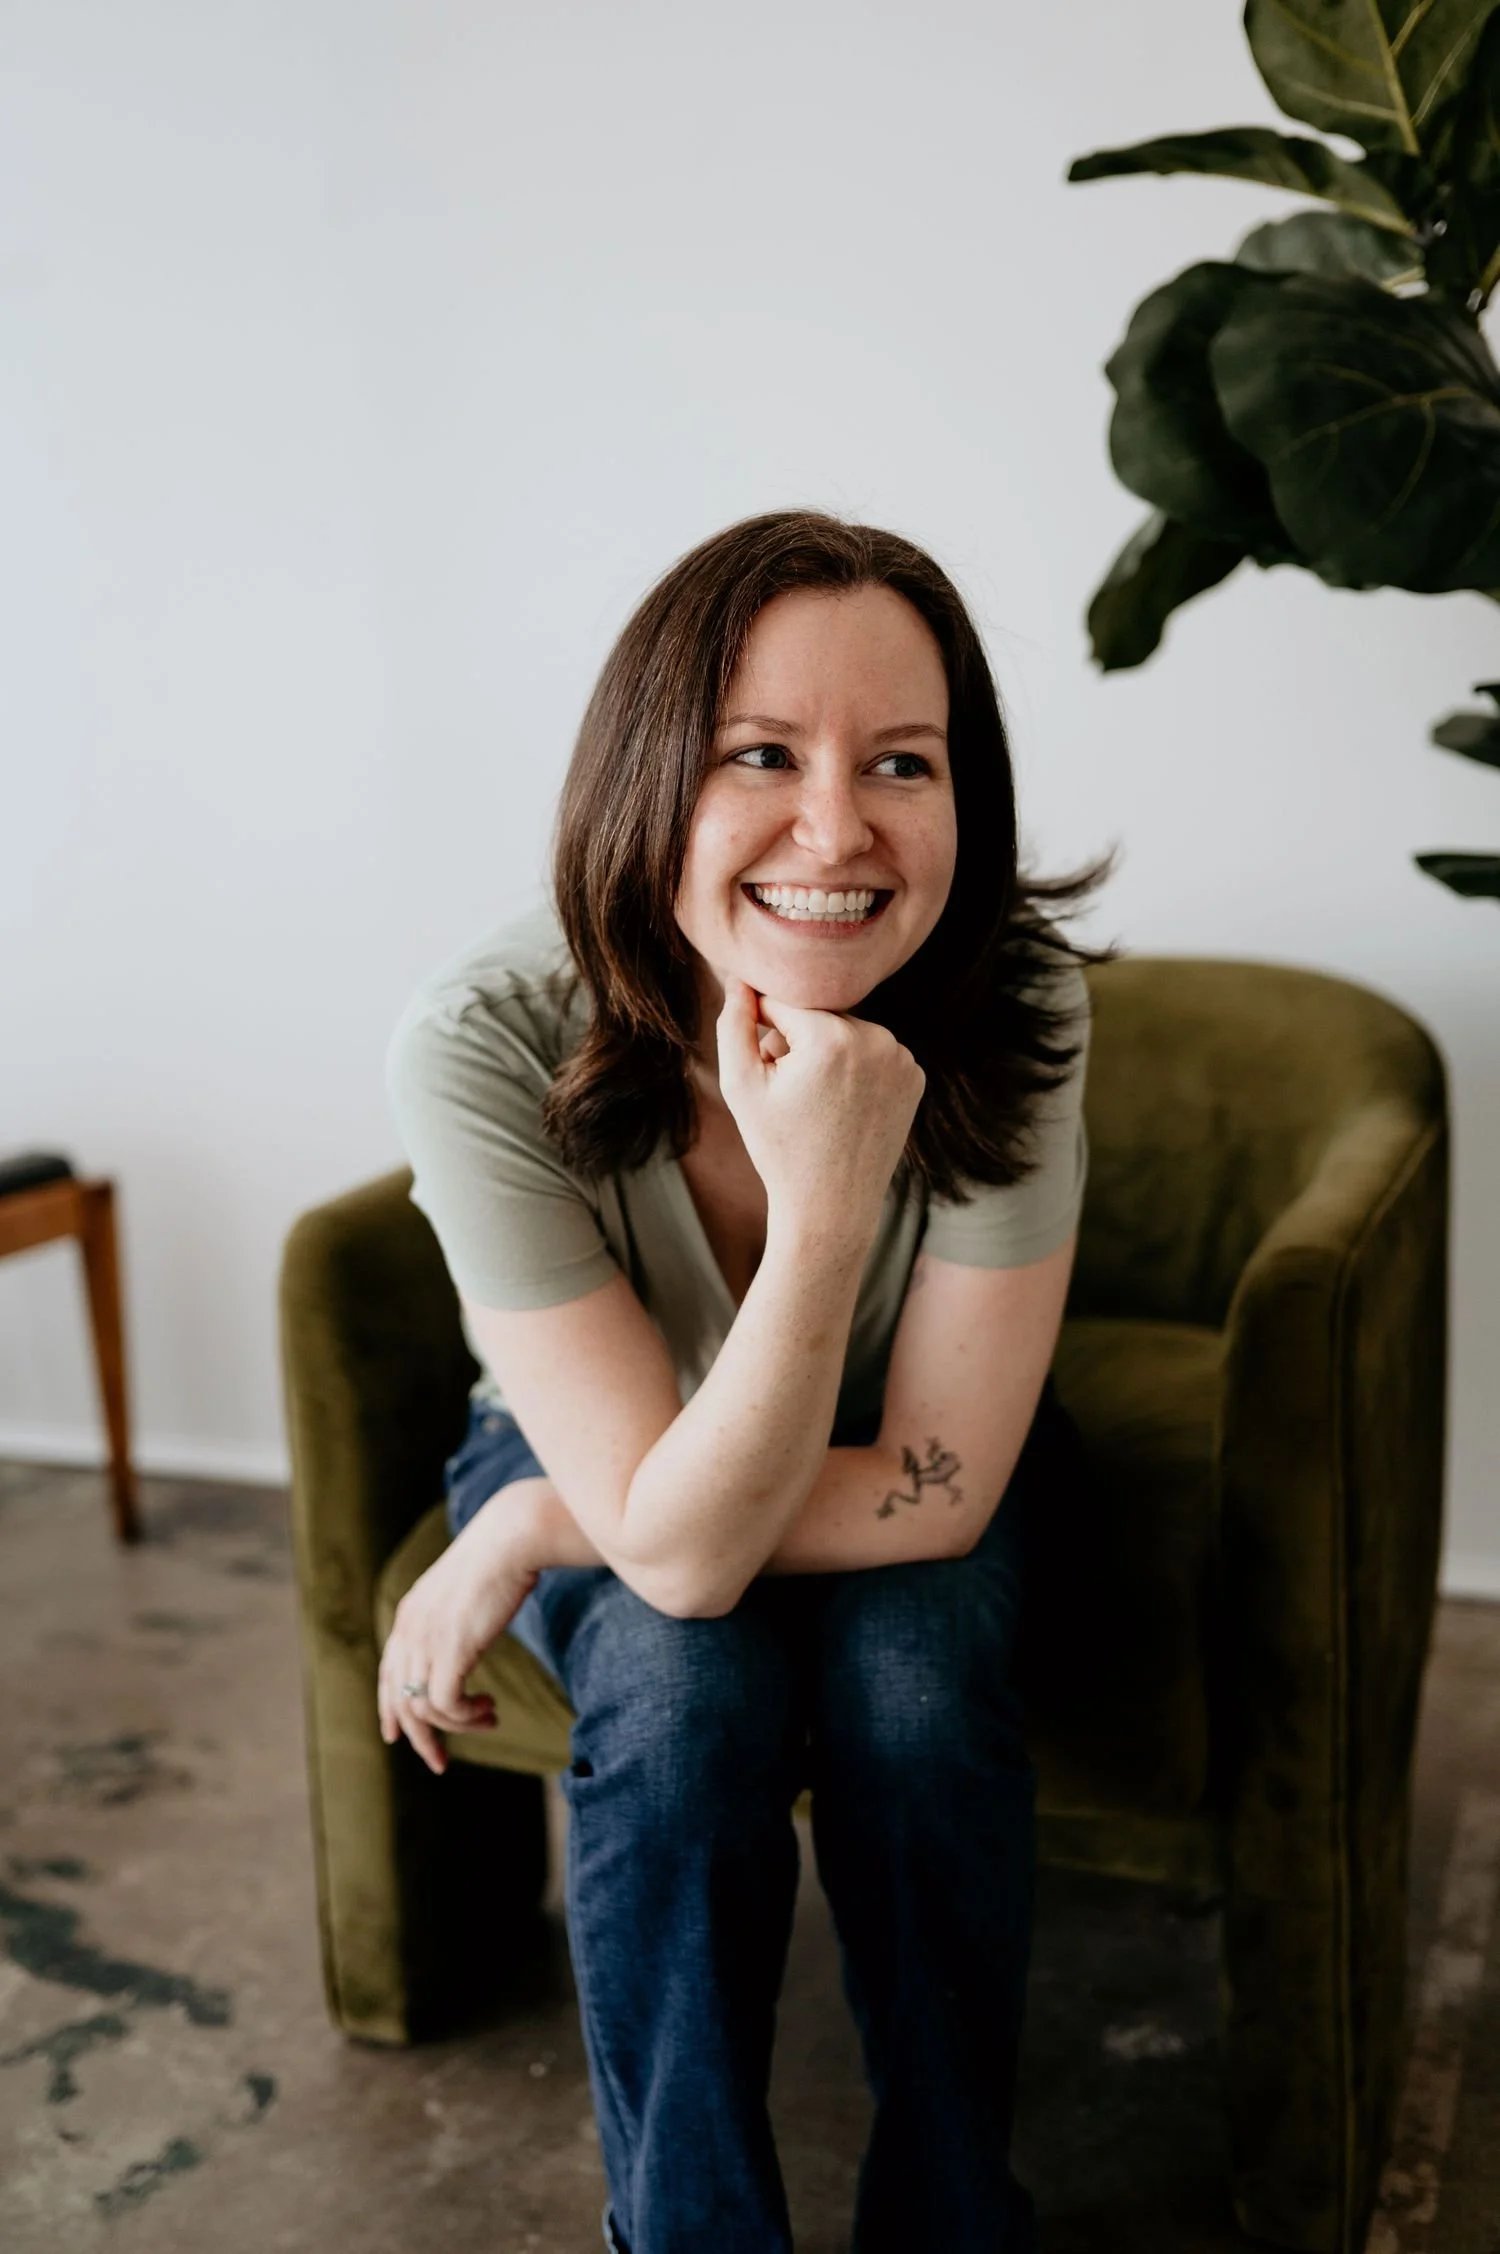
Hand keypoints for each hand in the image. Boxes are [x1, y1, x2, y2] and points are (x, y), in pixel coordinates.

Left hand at [376, 1483, 545, 1775]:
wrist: (512, 1538)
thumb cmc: (502, 1558)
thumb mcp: (464, 1589)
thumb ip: (453, 1615)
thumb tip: (464, 1637)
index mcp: (409, 1614)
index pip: (387, 1673)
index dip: (390, 1709)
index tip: (398, 1737)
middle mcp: (409, 1629)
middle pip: (399, 1701)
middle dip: (419, 1737)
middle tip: (439, 1762)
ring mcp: (427, 1640)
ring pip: (423, 1709)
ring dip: (456, 1727)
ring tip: (488, 1718)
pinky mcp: (451, 1649)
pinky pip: (446, 1705)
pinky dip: (465, 1717)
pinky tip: (488, 1709)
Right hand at [716, 979, 924, 1236]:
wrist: (832, 1207)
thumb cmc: (779, 1148)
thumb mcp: (741, 1085)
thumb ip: (734, 1023)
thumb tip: (741, 979)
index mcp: (833, 1036)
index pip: (784, 1002)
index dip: (764, 1034)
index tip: (766, 1072)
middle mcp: (877, 1038)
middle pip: (819, 1016)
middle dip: (798, 1043)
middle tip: (790, 1095)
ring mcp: (903, 1058)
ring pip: (848, 1033)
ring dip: (828, 1054)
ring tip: (818, 1103)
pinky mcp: (916, 1076)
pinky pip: (874, 1054)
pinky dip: (857, 1071)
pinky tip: (846, 1108)